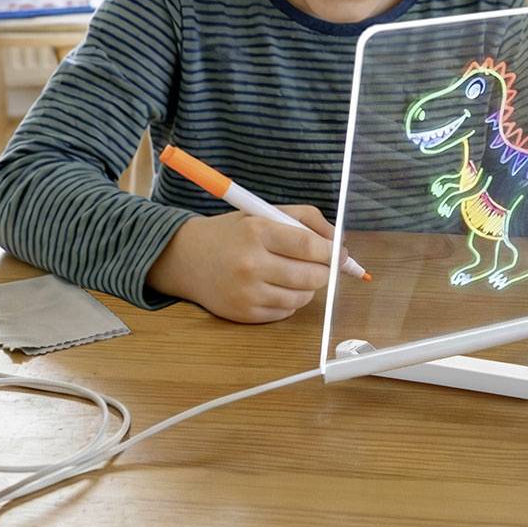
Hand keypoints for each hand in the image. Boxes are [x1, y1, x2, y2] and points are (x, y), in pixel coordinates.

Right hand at [147, 205, 338, 322]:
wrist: (188, 258)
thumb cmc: (233, 232)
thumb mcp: (264, 212)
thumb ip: (305, 219)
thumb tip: (339, 242)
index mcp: (257, 231)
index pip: (309, 245)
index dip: (331, 251)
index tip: (340, 253)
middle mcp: (251, 263)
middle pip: (311, 276)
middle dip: (325, 271)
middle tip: (323, 265)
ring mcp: (246, 292)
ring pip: (301, 298)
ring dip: (308, 287)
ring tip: (297, 274)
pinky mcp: (243, 314)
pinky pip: (285, 313)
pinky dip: (290, 302)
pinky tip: (278, 287)